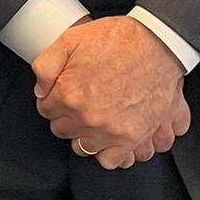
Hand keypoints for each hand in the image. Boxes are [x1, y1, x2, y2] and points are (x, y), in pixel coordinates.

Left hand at [31, 18, 188, 168]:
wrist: (158, 44)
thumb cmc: (119, 40)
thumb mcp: (71, 38)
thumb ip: (45, 65)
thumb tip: (40, 90)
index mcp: (70, 94)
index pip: (46, 110)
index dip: (52, 99)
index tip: (62, 94)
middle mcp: (88, 118)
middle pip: (62, 130)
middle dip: (67, 116)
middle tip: (79, 102)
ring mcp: (111, 132)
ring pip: (83, 148)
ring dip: (85, 135)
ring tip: (94, 119)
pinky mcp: (133, 139)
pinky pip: (112, 161)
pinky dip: (110, 152)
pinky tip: (110, 136)